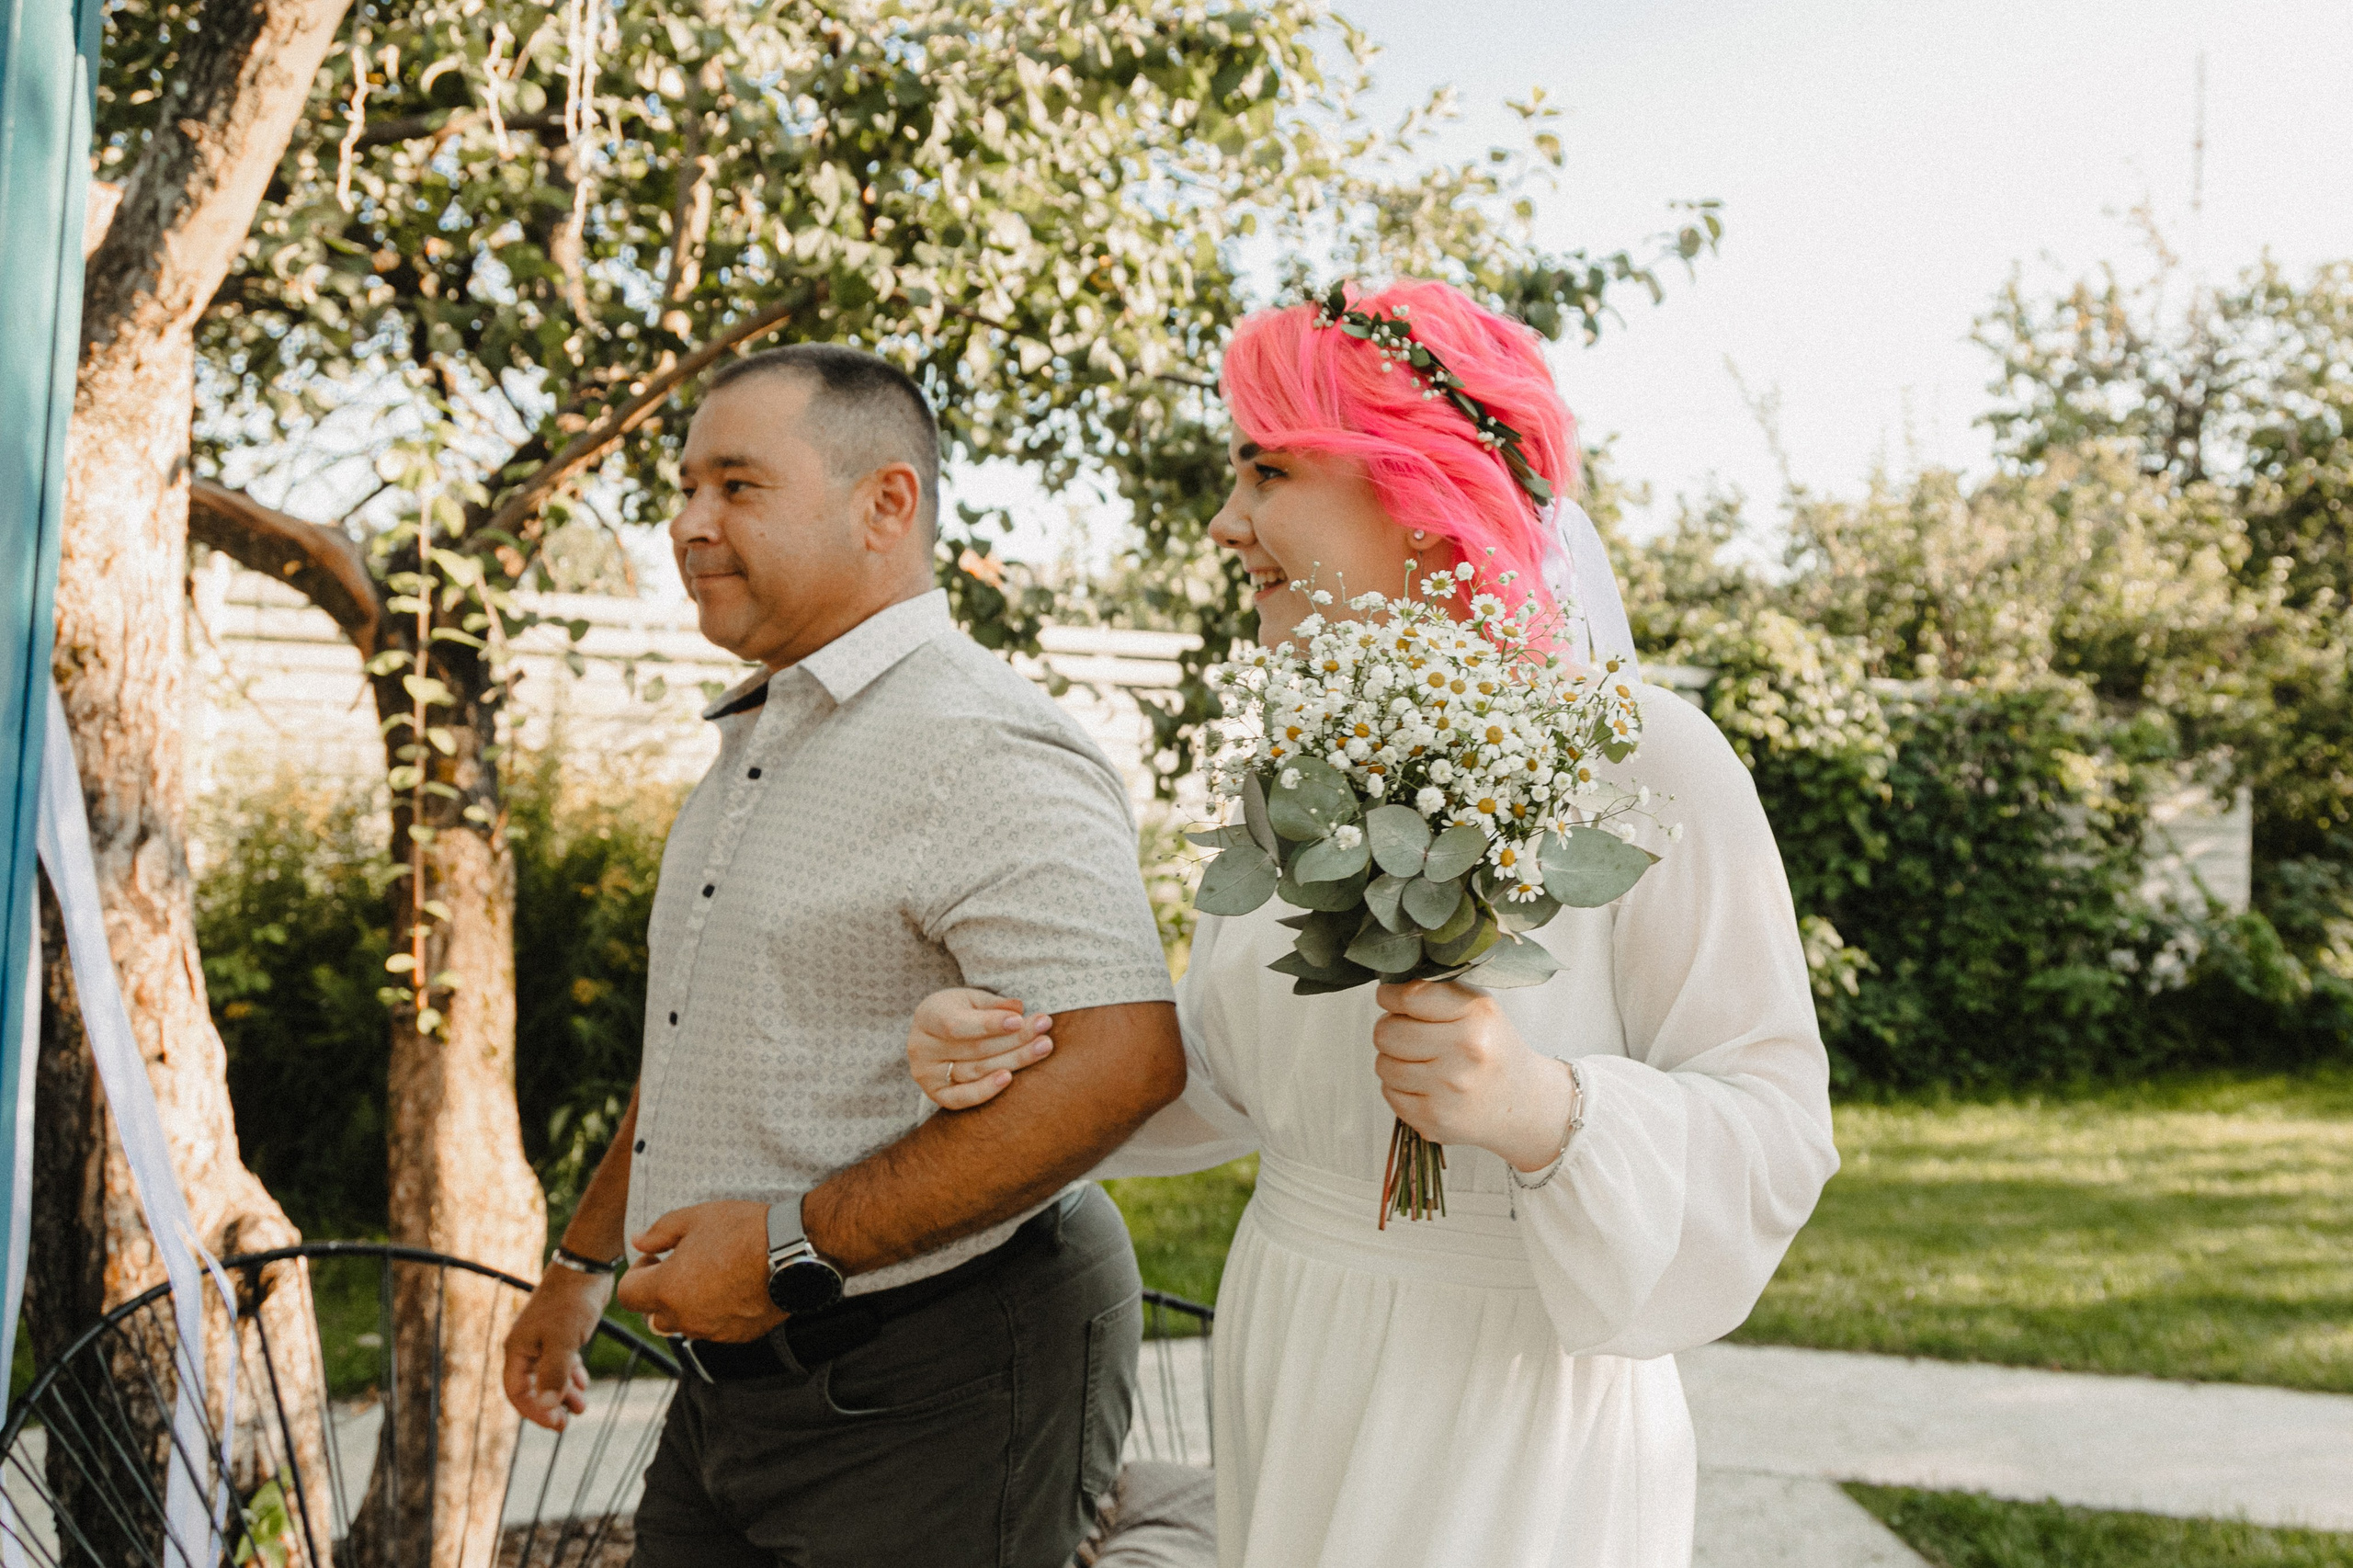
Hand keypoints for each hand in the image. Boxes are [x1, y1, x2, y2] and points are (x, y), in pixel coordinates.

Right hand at [502, 1267, 608, 1429]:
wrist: (585, 1267)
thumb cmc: (571, 1302)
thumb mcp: (563, 1341)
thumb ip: (554, 1374)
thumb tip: (546, 1406)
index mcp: (517, 1348)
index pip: (516, 1391)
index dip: (533, 1411)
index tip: (555, 1423)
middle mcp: (526, 1345)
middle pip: (529, 1386)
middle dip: (547, 1406)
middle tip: (565, 1424)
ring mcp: (542, 1338)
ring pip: (547, 1375)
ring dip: (562, 1393)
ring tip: (581, 1408)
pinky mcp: (560, 1332)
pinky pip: (559, 1362)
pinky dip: (569, 1376)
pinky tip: (582, 1384)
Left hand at [615, 1200, 785, 1341]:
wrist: (792, 1252)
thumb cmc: (743, 1231)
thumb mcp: (696, 1218)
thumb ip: (659, 1232)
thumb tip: (638, 1241)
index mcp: (667, 1289)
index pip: (628, 1295)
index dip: (637, 1272)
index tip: (657, 1257)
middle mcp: (685, 1318)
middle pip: (652, 1316)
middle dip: (659, 1293)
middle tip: (681, 1266)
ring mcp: (712, 1330)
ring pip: (683, 1325)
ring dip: (685, 1306)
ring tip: (708, 1277)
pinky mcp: (737, 1335)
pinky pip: (713, 1329)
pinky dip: (714, 1313)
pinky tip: (732, 1288)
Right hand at [907, 988, 1055, 1109]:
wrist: (936, 1035)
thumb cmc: (959, 1012)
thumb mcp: (972, 999)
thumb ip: (993, 1004)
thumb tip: (1018, 1009)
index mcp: (927, 1016)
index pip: (957, 1024)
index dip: (989, 1024)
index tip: (1020, 1019)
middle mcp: (921, 1047)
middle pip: (974, 1049)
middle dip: (1014, 1039)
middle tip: (1045, 1028)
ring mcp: (926, 1074)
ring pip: (975, 1071)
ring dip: (1014, 1060)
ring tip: (1043, 1047)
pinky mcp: (936, 1094)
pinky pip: (961, 1099)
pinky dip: (986, 1090)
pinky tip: (1010, 1078)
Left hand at [1372, 980, 1574, 1170]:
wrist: (1523, 1102)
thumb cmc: (1492, 1048)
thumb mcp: (1479, 1008)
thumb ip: (1437, 991)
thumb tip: (1387, 989)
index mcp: (1476, 1017)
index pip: (1410, 997)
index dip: (1389, 996)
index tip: (1388, 997)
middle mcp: (1465, 1053)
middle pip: (1387, 1032)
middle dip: (1390, 1029)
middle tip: (1406, 1032)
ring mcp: (1448, 1090)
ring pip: (1383, 1064)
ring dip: (1393, 1060)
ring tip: (1418, 1060)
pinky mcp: (1434, 1119)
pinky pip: (1389, 1093)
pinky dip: (1398, 1087)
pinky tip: (1423, 1084)